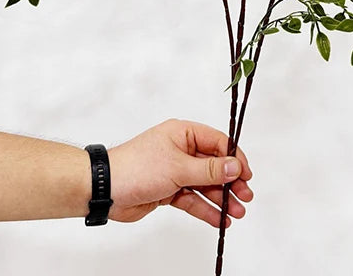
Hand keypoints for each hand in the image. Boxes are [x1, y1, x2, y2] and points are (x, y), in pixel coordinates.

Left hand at [106, 119, 253, 227]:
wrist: (106, 189)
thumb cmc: (137, 167)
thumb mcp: (178, 167)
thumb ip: (208, 169)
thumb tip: (234, 166)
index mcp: (183, 133)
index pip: (217, 142)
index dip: (234, 158)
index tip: (246, 174)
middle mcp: (181, 150)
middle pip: (213, 165)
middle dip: (230, 181)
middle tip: (245, 196)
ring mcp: (175, 171)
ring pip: (205, 184)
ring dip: (221, 198)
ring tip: (236, 213)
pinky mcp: (168, 190)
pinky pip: (192, 199)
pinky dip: (205, 209)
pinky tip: (219, 219)